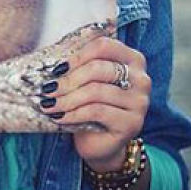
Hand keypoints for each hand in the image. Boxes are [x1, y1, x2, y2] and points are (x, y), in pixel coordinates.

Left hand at [34, 34, 150, 169]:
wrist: (101, 143)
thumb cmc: (92, 108)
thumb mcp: (87, 83)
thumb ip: (80, 66)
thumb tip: (54, 59)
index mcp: (133, 60)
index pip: (105, 46)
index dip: (77, 56)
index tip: (58, 69)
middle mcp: (141, 79)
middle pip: (99, 68)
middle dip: (69, 80)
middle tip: (49, 89)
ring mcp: (139, 102)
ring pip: (96, 91)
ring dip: (67, 99)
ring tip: (50, 105)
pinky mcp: (131, 123)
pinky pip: (97, 111)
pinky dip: (74, 113)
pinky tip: (60, 118)